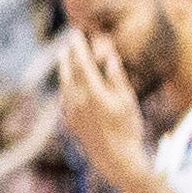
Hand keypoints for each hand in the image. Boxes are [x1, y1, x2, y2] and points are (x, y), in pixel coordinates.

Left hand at [50, 24, 150, 177]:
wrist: (115, 158)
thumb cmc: (127, 128)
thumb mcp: (127, 100)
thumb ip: (116, 77)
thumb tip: (109, 57)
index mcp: (92, 92)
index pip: (82, 63)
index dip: (79, 47)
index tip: (76, 34)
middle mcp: (77, 100)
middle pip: (69, 71)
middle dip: (69, 55)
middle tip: (68, 41)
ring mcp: (71, 112)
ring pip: (64, 84)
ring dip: (64, 69)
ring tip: (64, 57)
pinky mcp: (70, 121)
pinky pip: (65, 98)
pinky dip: (65, 86)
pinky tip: (67, 83)